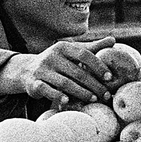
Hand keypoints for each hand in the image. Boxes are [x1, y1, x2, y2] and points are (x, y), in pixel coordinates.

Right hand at [0, 35, 116, 105]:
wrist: (27, 69)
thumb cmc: (58, 61)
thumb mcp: (72, 52)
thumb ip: (92, 48)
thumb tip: (113, 40)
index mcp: (63, 47)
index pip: (84, 54)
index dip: (98, 66)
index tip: (110, 78)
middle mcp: (51, 56)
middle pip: (77, 72)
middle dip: (94, 85)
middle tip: (106, 95)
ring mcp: (41, 70)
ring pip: (64, 83)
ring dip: (81, 93)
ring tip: (94, 99)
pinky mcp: (33, 83)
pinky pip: (47, 90)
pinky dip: (58, 96)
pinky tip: (68, 101)